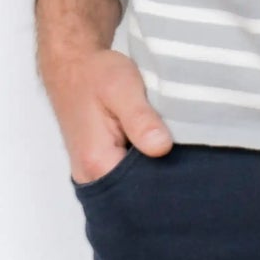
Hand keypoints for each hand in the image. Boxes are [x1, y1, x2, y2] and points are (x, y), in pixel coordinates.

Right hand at [40, 44, 172, 182]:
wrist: (72, 64)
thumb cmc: (95, 74)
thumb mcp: (122, 88)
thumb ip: (141, 119)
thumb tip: (162, 148)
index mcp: (97, 164)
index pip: (141, 193)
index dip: (168, 180)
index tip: (187, 165)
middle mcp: (91, 177)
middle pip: (136, 195)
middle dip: (162, 179)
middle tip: (184, 152)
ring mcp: (92, 174)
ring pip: (131, 186)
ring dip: (152, 171)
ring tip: (171, 147)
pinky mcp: (97, 166)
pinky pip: (125, 176)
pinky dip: (142, 165)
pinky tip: (154, 147)